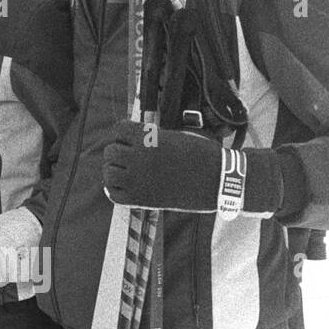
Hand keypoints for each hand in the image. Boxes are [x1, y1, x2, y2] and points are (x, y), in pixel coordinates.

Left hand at [103, 119, 276, 217]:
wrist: (220, 181)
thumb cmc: (202, 155)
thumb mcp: (176, 136)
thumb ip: (152, 136)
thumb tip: (132, 137)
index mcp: (149, 137)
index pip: (119, 129)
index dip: (124, 133)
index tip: (132, 139)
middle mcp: (140, 157)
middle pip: (110, 151)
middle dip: (118, 152)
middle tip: (130, 157)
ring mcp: (139, 179)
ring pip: (108, 172)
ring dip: (114, 170)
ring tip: (125, 171)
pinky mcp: (142, 199)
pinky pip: (114, 194)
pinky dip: (114, 190)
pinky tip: (122, 186)